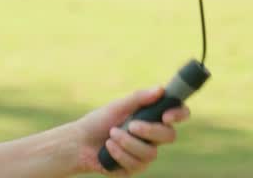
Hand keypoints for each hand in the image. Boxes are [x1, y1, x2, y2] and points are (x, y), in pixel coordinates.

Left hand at [70, 87, 190, 174]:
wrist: (79, 142)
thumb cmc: (98, 121)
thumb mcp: (117, 107)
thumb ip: (138, 99)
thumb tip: (161, 89)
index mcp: (151, 119)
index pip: (176, 115)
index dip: (179, 114)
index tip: (166, 116)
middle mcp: (152, 138)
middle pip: (169, 136)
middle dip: (150, 131)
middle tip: (131, 125)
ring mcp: (145, 154)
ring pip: (151, 153)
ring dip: (127, 142)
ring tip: (111, 135)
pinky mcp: (135, 168)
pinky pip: (137, 164)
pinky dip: (119, 153)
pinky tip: (108, 147)